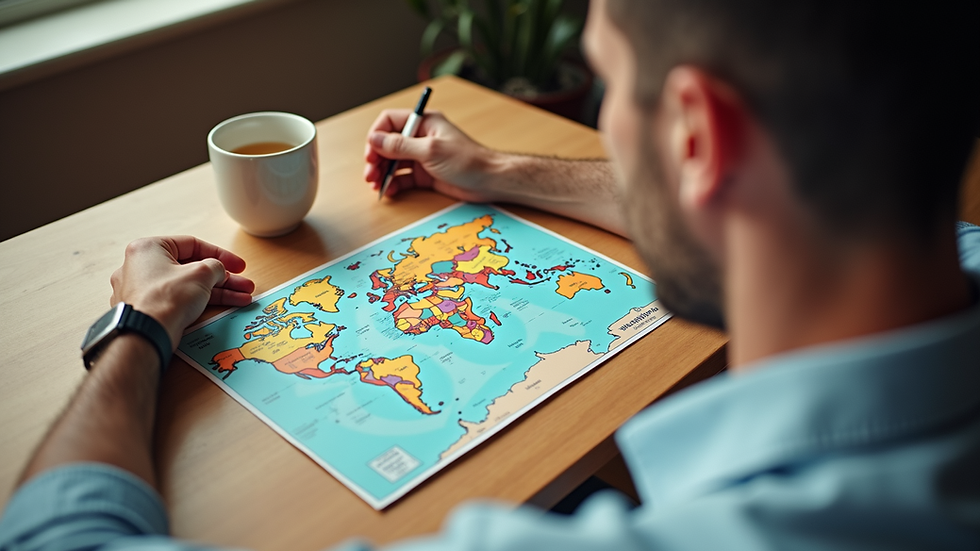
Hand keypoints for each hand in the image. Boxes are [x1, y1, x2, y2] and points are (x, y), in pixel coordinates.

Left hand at [109, 236, 254, 347]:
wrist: (146, 333)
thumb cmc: (167, 297)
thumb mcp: (202, 273)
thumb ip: (215, 266)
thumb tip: (218, 270)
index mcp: (149, 248)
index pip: (192, 245)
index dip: (221, 255)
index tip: (239, 266)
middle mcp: (142, 266)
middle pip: (192, 267)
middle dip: (223, 278)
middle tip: (243, 284)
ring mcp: (143, 289)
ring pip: (188, 285)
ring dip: (218, 291)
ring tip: (242, 298)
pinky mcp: (149, 309)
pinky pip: (179, 300)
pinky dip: (201, 302)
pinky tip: (225, 306)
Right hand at [364, 109, 501, 201]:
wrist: (490, 182)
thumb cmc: (468, 161)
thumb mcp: (431, 151)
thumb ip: (401, 146)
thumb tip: (375, 140)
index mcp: (424, 123)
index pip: (390, 121)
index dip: (377, 135)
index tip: (371, 152)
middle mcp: (420, 137)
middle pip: (388, 144)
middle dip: (377, 158)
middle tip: (371, 174)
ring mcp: (422, 157)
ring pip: (393, 162)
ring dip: (382, 173)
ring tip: (376, 185)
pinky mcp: (425, 175)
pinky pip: (403, 178)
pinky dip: (393, 184)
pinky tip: (388, 191)